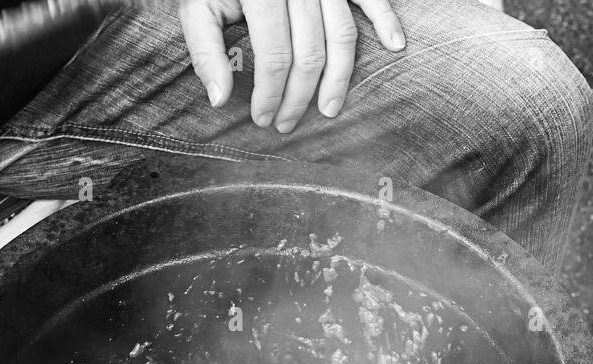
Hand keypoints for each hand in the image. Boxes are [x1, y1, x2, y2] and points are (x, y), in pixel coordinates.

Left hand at [180, 0, 404, 133]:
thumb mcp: (198, 5)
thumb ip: (205, 49)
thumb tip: (220, 100)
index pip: (274, 57)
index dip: (270, 94)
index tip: (263, 119)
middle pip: (309, 53)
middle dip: (299, 96)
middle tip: (287, 123)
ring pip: (342, 35)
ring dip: (339, 78)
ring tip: (329, 108)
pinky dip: (386, 19)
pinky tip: (394, 45)